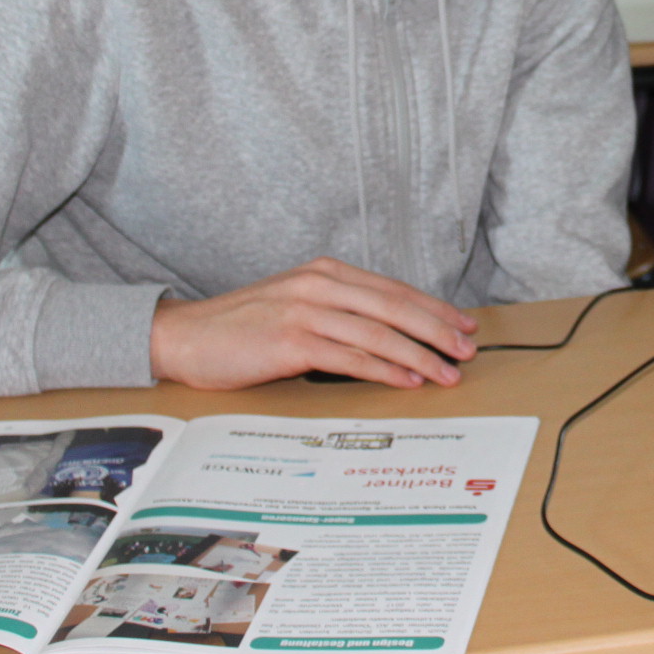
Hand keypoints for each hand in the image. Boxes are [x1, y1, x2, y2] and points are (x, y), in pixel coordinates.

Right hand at [150, 258, 479, 390]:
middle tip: (468, 350)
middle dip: (438, 329)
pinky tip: (408, 380)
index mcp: (325, 273)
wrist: (184, 337)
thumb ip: (337, 311)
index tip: (464, 325)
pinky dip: (385, 369)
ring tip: (447, 373)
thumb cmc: (241, 328)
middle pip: (396, 307)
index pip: (393, 290)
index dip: (434, 309)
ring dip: (420, 355)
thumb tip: (389, 336)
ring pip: (380, 333)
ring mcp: (306, 311)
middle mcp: (320, 285)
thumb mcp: (295, 306)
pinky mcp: (292, 341)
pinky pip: (351, 357)